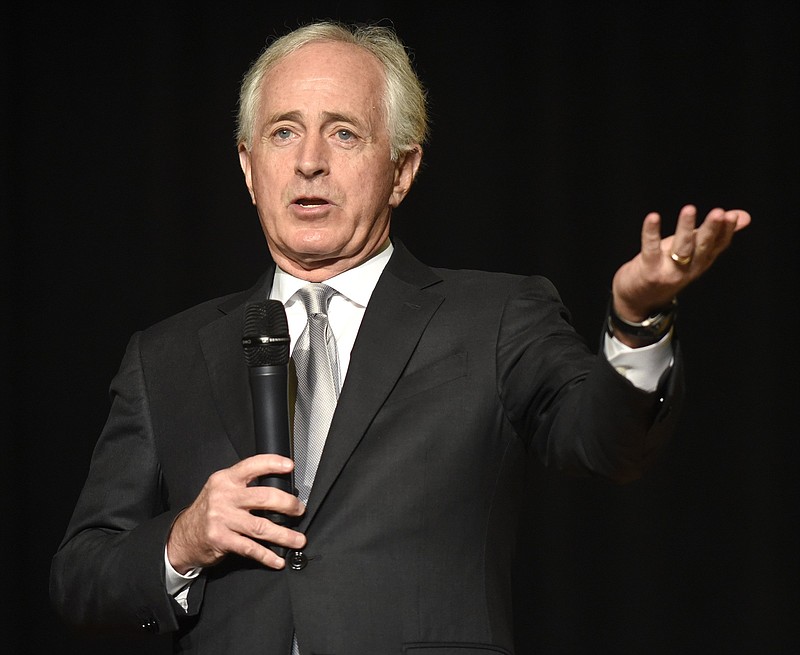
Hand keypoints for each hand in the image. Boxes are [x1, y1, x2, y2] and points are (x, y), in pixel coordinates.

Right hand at [166, 455, 306, 572]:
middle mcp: (223, 497)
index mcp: (226, 480)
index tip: (289, 466)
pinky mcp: (221, 540)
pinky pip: (250, 548)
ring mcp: (222, 519)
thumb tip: (279, 487)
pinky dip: (267, 555)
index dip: (272, 464)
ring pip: (261, 526)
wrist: (183, 536)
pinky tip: (278, 559)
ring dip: (284, 535)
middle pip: (263, 497)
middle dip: (287, 504)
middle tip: (300, 510)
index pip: (251, 465)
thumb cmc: (209, 510)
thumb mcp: (221, 489)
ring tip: (298, 539)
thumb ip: (244, 485)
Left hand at [612, 204, 750, 321]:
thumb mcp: (692, 250)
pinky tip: (653, 217)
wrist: (637, 298)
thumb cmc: (667, 267)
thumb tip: (744, 216)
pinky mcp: (649, 271)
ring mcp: (669, 271)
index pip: (718, 246)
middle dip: (711, 230)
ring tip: (689, 209)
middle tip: (719, 212)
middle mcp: (689, 269)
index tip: (732, 215)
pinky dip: (651, 232)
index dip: (726, 231)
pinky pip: (651, 249)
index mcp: (701, 261)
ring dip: (686, 228)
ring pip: (681, 248)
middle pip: (703, 247)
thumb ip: (715, 233)